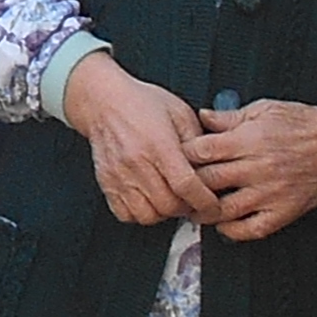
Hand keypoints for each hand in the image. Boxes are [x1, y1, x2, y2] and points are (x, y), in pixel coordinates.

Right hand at [70, 54, 226, 228]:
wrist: (104, 101)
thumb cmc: (140, 103)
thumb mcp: (180, 113)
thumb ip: (197, 142)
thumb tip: (211, 167)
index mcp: (158, 144)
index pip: (186, 185)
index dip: (204, 201)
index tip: (212, 205)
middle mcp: (137, 162)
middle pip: (168, 205)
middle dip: (187, 208)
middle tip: (192, 199)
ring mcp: (119, 176)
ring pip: (147, 216)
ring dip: (164, 213)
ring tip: (170, 199)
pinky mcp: (106, 183)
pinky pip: (125, 214)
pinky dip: (140, 214)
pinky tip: (149, 200)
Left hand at [188, 92, 316, 238]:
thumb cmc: (301, 123)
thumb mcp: (263, 109)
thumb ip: (229, 117)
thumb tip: (200, 116)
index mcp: (248, 140)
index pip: (201, 151)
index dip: (182, 155)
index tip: (174, 158)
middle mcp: (256, 168)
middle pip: (207, 182)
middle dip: (186, 186)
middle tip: (176, 187)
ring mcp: (269, 193)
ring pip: (223, 210)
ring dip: (203, 212)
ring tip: (194, 208)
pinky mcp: (283, 211)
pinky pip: (250, 229)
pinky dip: (231, 231)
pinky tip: (223, 224)